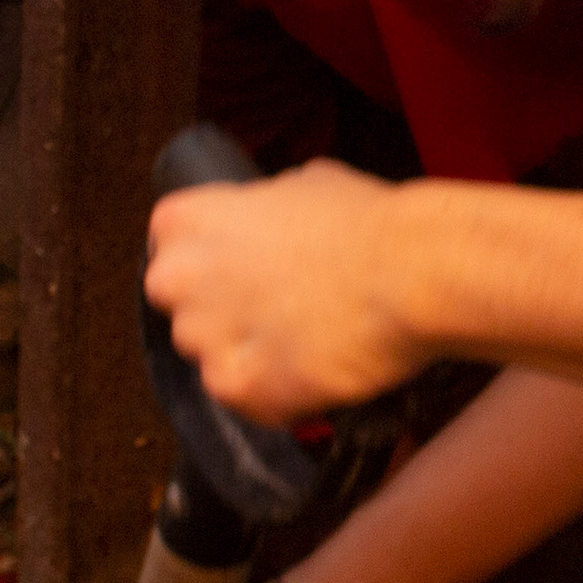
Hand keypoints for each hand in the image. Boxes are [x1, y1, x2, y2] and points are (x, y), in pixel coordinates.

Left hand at [145, 161, 428, 420]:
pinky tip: (316, 369)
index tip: (246, 271)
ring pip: (213, 358)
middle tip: (276, 310)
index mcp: (184, 220)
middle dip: (221, 313)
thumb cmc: (368, 224)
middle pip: (182, 309)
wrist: (412, 274)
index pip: (170, 250)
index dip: (214, 264)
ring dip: (249, 355)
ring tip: (305, 343)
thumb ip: (264, 210)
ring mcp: (202, 338)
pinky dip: (276, 394)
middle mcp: (176, 278)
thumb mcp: (305, 184)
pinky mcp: (235, 388)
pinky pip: (245, 399)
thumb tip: (272, 223)